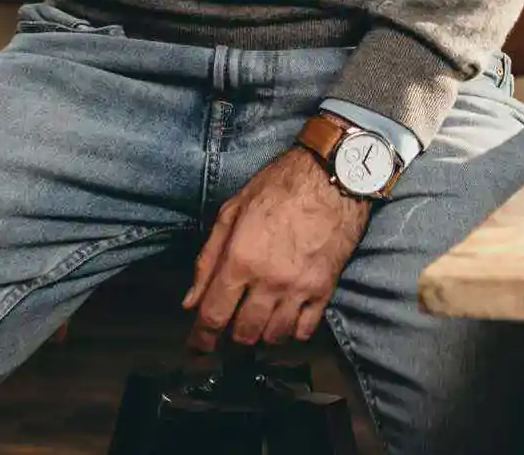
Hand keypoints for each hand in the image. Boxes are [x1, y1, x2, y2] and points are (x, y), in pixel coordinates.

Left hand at [182, 143, 371, 353]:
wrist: (332, 176)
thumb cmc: (279, 187)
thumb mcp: (232, 211)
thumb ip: (208, 258)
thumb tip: (190, 301)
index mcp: (240, 260)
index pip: (213, 316)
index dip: (201, 339)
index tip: (198, 346)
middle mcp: (268, 281)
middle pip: (244, 334)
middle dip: (231, 337)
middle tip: (230, 328)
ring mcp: (298, 288)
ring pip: (274, 336)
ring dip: (261, 335)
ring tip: (258, 322)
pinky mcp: (324, 289)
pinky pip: (306, 329)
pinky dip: (292, 332)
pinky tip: (286, 318)